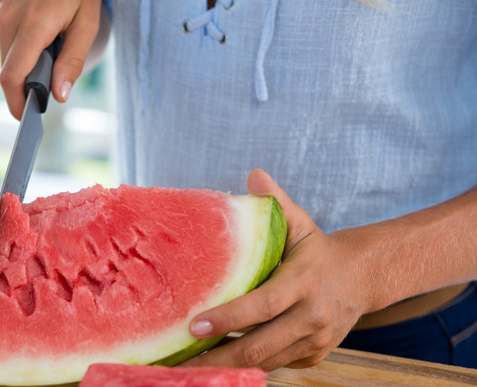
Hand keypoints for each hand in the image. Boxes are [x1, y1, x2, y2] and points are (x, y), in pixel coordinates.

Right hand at [0, 0, 101, 118]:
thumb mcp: (87, 23)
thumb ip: (72, 61)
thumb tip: (58, 95)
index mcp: (33, 23)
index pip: (12, 76)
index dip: (16, 102)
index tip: (23, 117)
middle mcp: (6, 16)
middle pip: (8, 69)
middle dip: (27, 76)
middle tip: (50, 61)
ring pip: (3, 54)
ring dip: (21, 54)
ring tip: (42, 30)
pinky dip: (11, 38)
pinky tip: (26, 19)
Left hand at [183, 169, 373, 370]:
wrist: (363, 278)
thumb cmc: (317, 249)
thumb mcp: (300, 223)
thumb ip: (276, 203)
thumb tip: (254, 175)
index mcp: (303, 283)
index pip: (261, 306)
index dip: (227, 319)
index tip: (193, 327)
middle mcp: (311, 317)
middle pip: (259, 346)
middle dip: (217, 358)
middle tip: (180, 363)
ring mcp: (314, 341)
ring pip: (265, 362)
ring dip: (228, 367)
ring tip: (190, 368)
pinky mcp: (313, 356)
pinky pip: (276, 365)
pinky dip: (247, 367)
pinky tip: (218, 364)